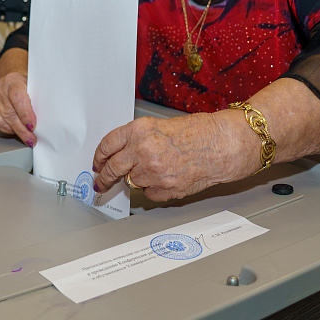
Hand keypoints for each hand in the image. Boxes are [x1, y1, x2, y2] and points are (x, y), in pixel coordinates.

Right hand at [0, 67, 35, 146]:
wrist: (10, 80)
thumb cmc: (24, 84)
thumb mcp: (33, 87)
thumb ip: (35, 101)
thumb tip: (37, 122)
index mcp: (12, 81)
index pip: (18, 99)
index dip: (25, 115)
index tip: (32, 126)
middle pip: (9, 114)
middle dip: (22, 130)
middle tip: (31, 139)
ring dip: (12, 131)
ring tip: (23, 135)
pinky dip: (3, 130)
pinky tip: (12, 130)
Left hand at [91, 113, 259, 201]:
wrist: (222, 145)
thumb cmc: (200, 132)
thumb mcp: (162, 125)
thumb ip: (140, 139)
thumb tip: (124, 154)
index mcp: (140, 130)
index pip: (108, 145)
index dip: (99, 156)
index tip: (98, 163)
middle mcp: (143, 150)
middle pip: (112, 168)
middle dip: (104, 178)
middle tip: (101, 183)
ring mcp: (153, 171)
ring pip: (133, 182)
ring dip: (139, 179)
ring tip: (158, 169)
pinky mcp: (165, 188)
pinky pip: (150, 193)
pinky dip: (155, 189)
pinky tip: (169, 178)